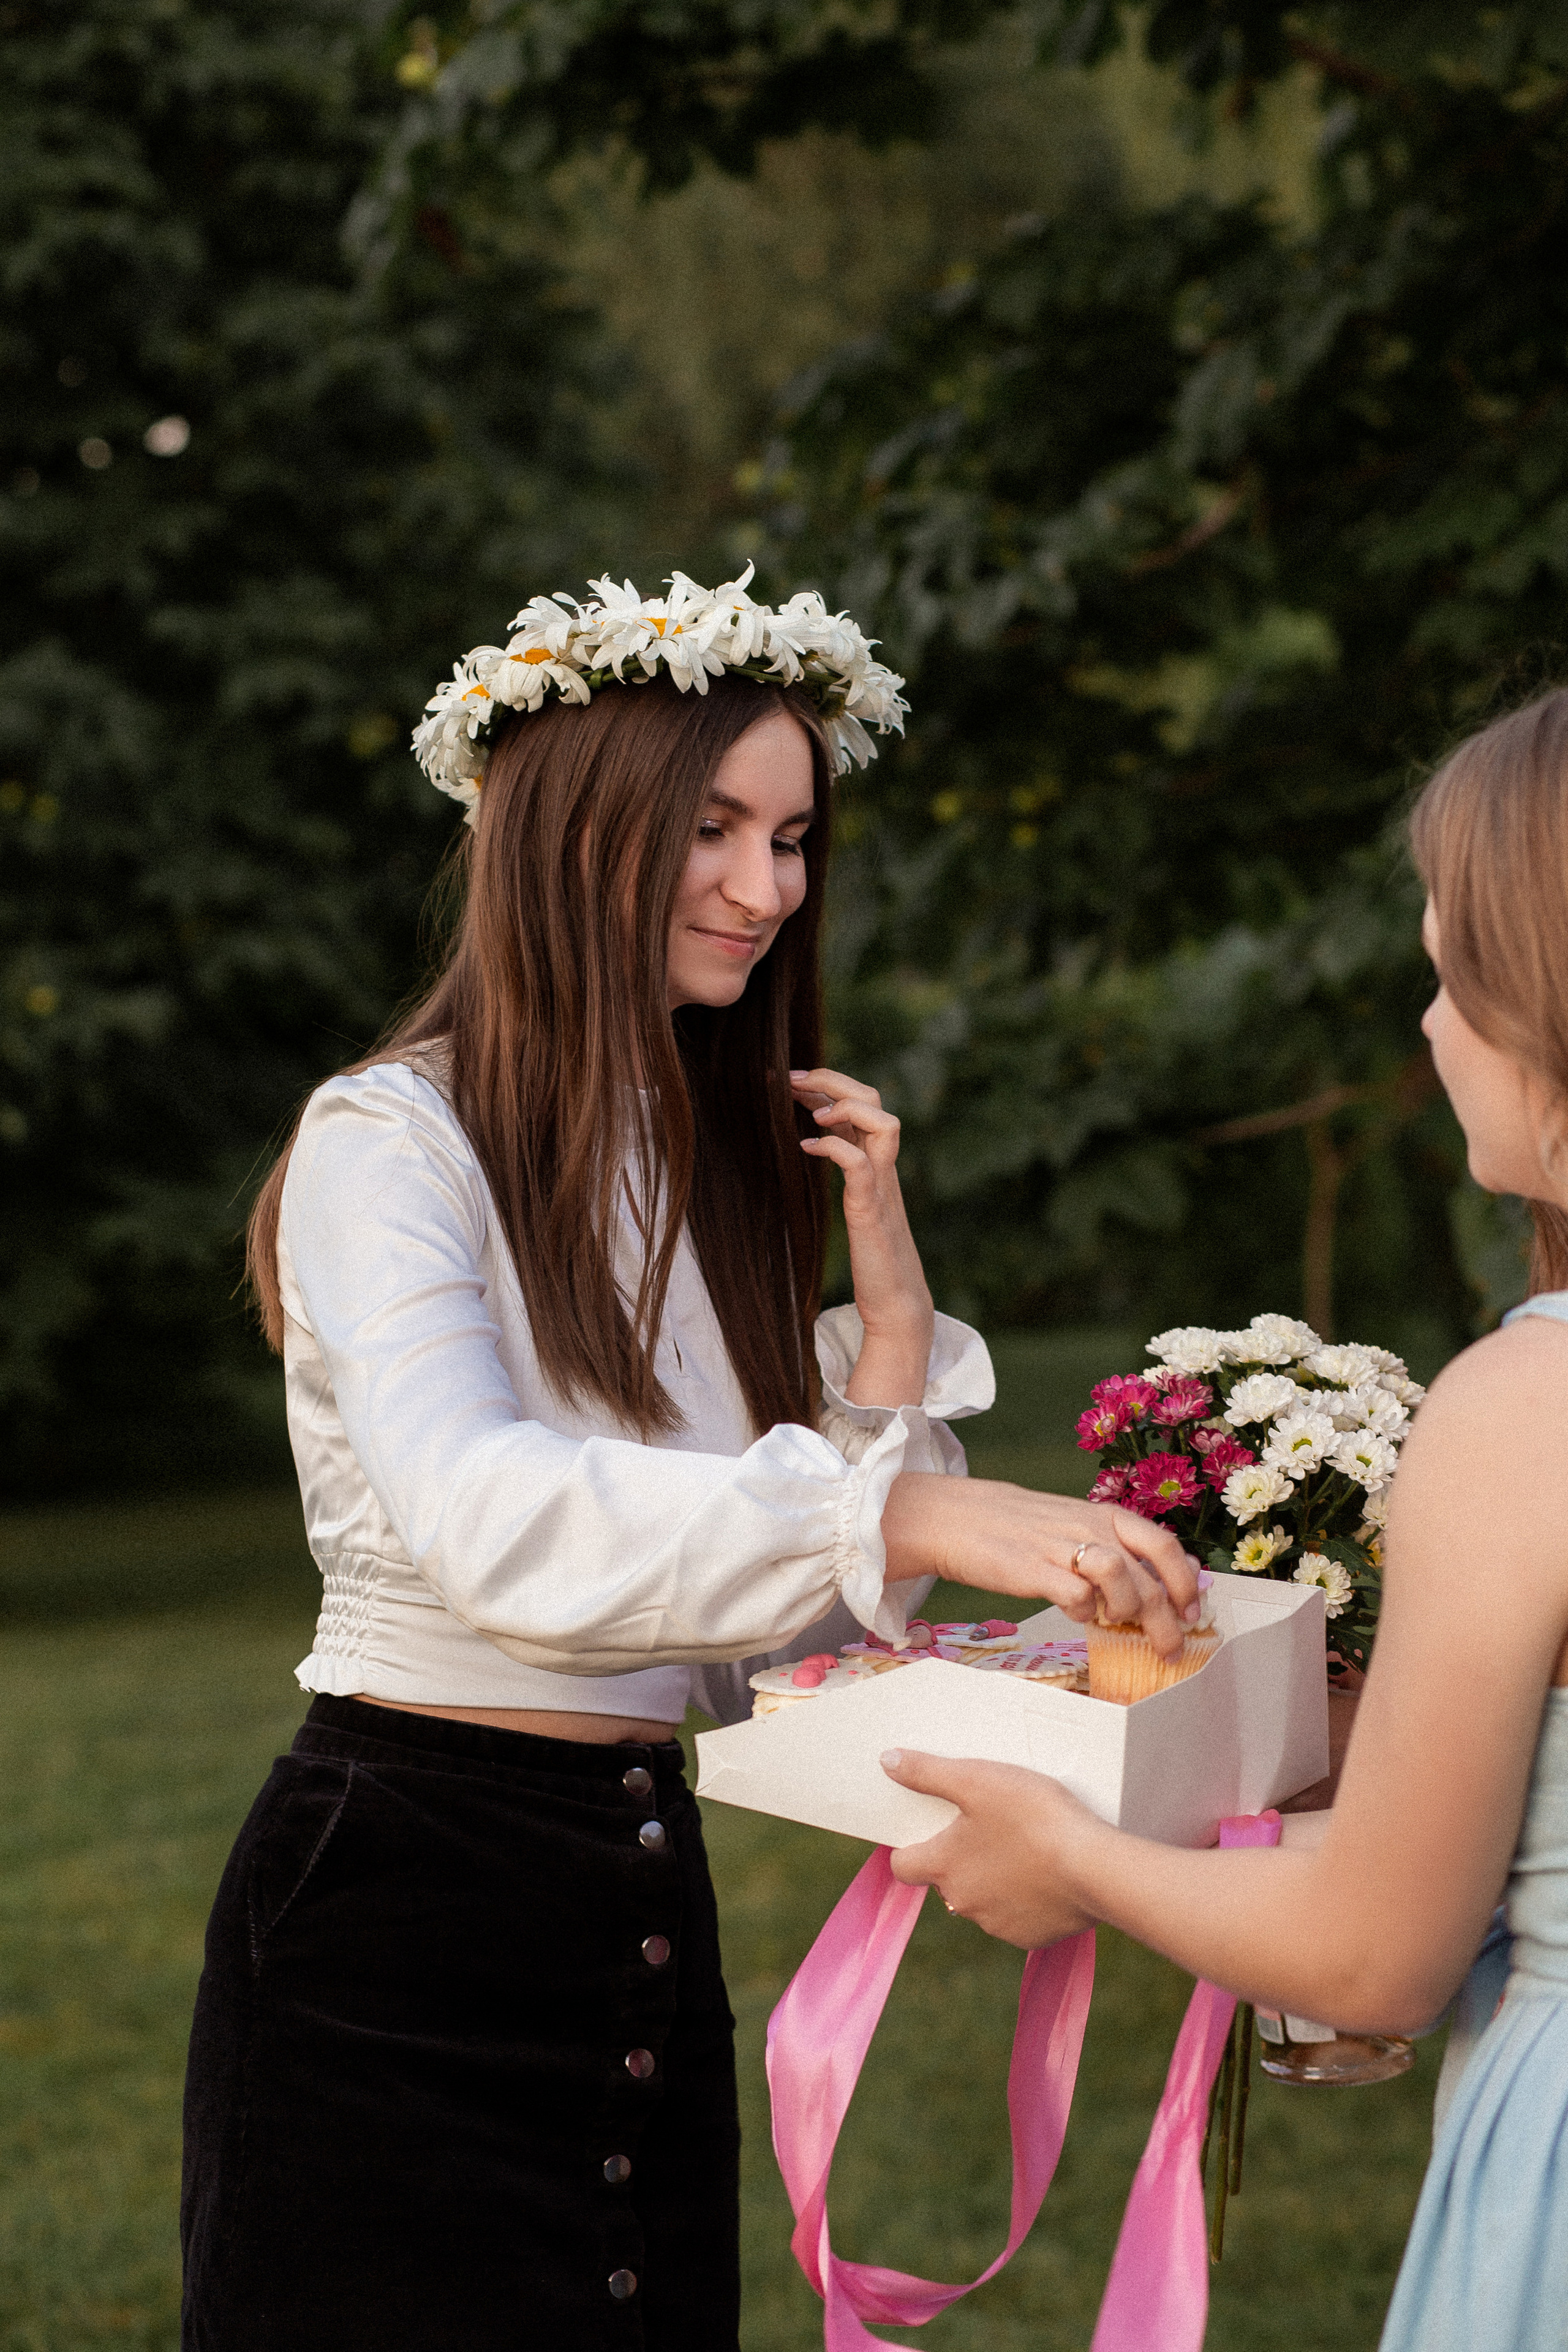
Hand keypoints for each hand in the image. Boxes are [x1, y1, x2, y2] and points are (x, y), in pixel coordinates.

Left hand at [790, 1066, 932, 1406]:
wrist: (896, 1305)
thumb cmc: (873, 1259)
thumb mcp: (857, 1204)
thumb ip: (846, 1175)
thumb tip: (815, 1148)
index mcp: (878, 1164)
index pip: (863, 1103)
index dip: (829, 1083)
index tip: (791, 1080)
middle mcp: (884, 1169)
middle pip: (873, 1099)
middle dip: (831, 1080)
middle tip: (791, 1080)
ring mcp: (881, 1188)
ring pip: (882, 1122)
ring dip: (844, 1107)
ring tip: (811, 1115)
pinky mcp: (872, 1212)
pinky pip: (860, 1165)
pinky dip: (833, 1148)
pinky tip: (806, 1149)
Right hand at [881, 1470, 1201, 1656]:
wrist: (958, 1517)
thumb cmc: (1019, 1527)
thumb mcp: (1073, 1524)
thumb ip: (1111, 1547)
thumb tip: (1153, 1580)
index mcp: (1104, 1514)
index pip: (1164, 1546)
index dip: (1186, 1582)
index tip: (1192, 1612)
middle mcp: (1090, 1527)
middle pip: (1150, 1574)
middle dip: (1169, 1619)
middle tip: (1171, 1647)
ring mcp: (1062, 1547)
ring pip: (1122, 1580)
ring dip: (1128, 1610)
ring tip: (1116, 1623)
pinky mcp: (1033, 1570)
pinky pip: (1077, 1597)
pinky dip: (1084, 1612)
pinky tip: (1075, 1613)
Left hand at [882, 1750, 1098, 1947]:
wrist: (1095, 1868)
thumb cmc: (1034, 1818)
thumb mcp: (978, 1780)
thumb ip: (928, 1772)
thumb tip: (887, 1761)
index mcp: (944, 1866)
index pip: (902, 1865)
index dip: (909, 1847)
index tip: (925, 1831)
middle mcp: (963, 1902)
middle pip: (946, 1880)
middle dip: (960, 1858)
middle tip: (987, 1827)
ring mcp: (996, 1924)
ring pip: (982, 1898)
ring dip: (992, 1878)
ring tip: (1022, 1847)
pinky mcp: (1030, 1936)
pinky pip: (1016, 1916)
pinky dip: (1024, 1899)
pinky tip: (1045, 1874)